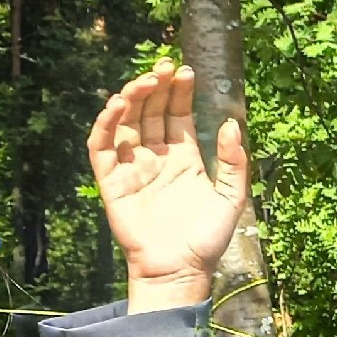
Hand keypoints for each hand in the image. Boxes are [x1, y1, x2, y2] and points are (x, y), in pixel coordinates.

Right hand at [86, 62, 251, 309]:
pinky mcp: (111, 181)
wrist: (179, 270)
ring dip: (132, 98)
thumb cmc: (206, 240)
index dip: (179, 92)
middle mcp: (156, 158)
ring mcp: (132, 168)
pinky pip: (102, 147)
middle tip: (165, 66)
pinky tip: (118, 104)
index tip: (186, 71)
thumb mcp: (231, 198)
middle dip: (156, 87)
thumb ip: (234, 163)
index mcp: (184, 158)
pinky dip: (106, 124)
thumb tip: (231, 124)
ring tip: (146, 80)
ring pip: (126, 122)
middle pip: (151, 112)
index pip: (177, 115)